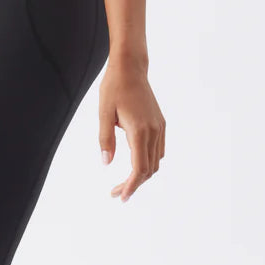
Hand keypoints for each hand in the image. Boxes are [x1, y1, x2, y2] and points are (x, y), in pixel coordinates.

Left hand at [98, 61, 164, 200]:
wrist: (131, 68)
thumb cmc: (114, 88)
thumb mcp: (103, 114)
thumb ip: (105, 140)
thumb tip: (106, 163)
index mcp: (139, 130)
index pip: (139, 168)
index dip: (131, 186)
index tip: (120, 196)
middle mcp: (153, 131)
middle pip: (148, 169)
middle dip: (133, 184)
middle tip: (115, 192)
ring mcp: (159, 127)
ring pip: (156, 162)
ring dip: (142, 175)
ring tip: (124, 182)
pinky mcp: (160, 123)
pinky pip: (158, 150)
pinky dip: (149, 162)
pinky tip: (135, 164)